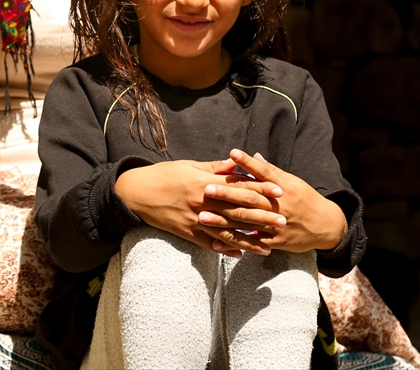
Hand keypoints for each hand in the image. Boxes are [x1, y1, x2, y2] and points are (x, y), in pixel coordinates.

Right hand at [114, 159, 285, 257]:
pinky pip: (210, 244)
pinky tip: (240, 254)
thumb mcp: (189, 165)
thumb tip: (236, 163)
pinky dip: (226, 249)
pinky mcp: (187, 233)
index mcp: (205, 183)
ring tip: (268, 245)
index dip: (261, 189)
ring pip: (227, 232)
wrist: (137, 193)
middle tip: (283, 221)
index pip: (239, 186)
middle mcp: (203, 203)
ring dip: (249, 239)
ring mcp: (195, 220)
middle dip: (262, 216)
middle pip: (238, 211)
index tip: (279, 191)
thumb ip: (214, 167)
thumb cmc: (164, 174)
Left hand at [198, 149, 346, 255]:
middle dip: (227, 193)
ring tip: (203, 216)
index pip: (263, 172)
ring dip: (223, 220)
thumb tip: (254, 157)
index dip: (247, 163)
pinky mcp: (275, 242)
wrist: (326, 226)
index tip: (232, 153)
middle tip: (206, 189)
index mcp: (283, 187)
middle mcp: (278, 205)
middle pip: (250, 198)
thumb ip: (271, 172)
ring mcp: (276, 224)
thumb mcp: (293, 182)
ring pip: (247, 222)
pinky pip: (252, 243)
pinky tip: (217, 242)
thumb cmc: (306, 200)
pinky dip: (235, 243)